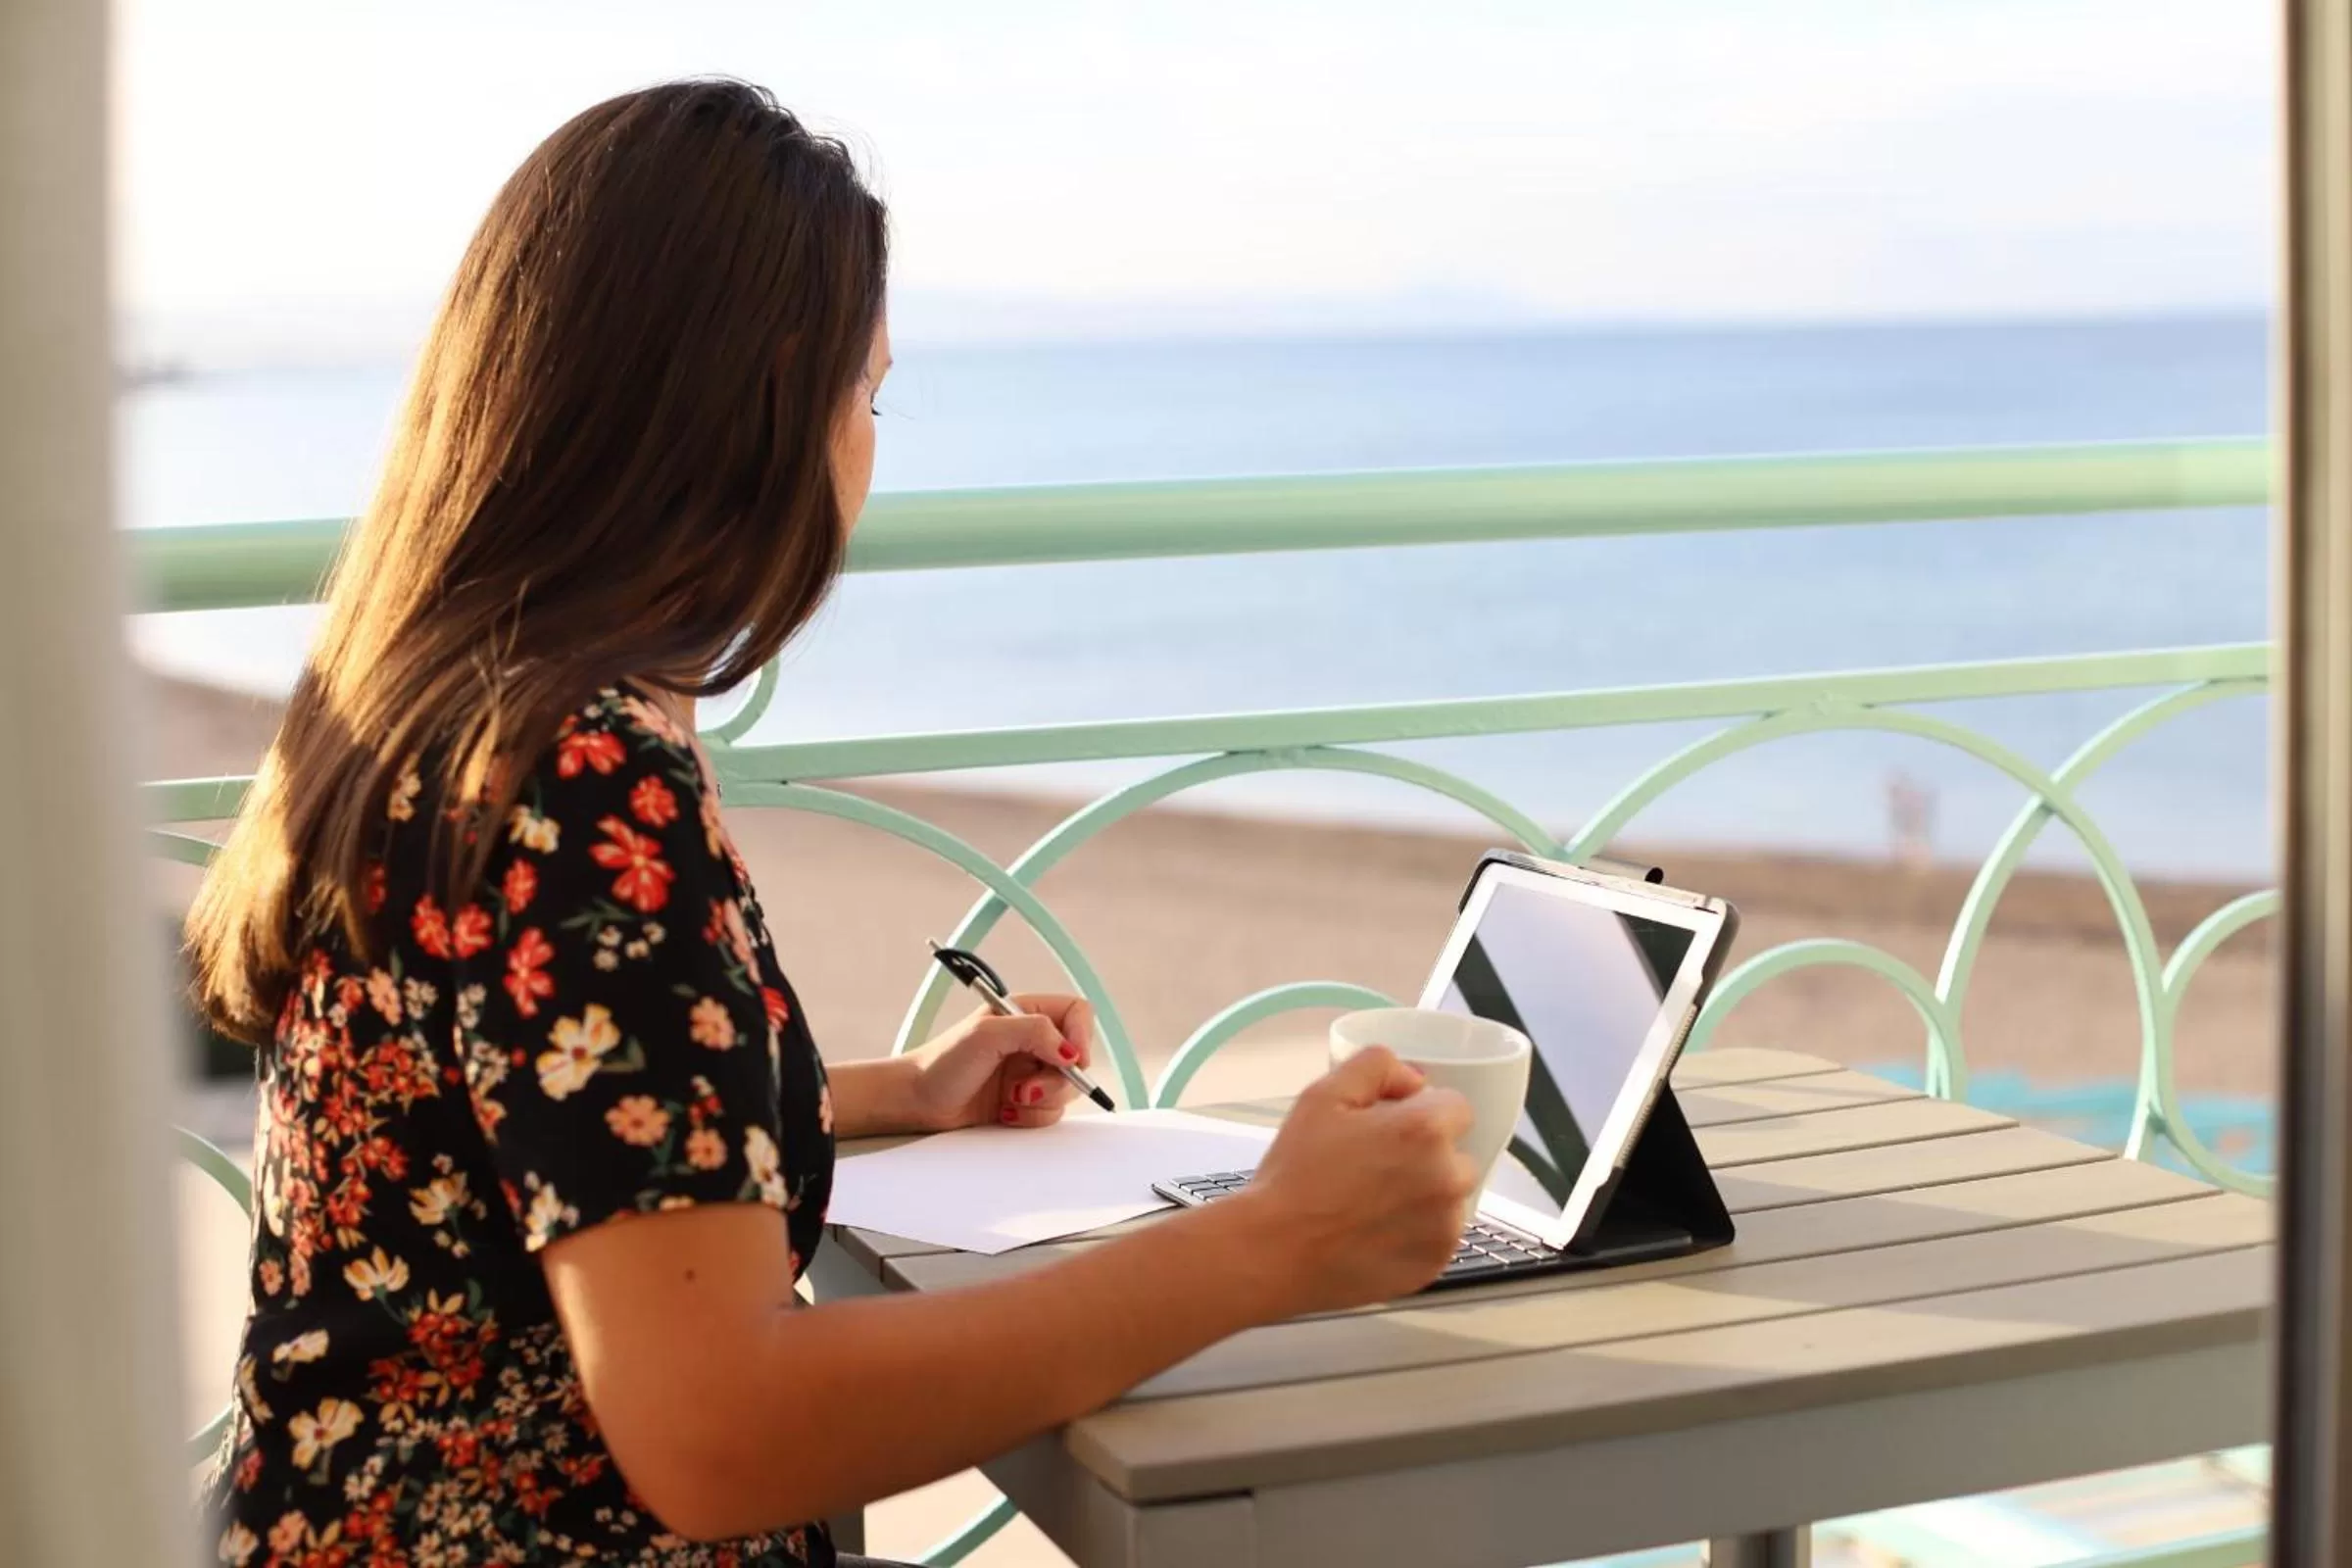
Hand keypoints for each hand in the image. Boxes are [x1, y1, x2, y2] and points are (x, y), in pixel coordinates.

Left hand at [902, 995, 1097, 1132]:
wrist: (918, 1101)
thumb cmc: (942, 1062)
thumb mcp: (987, 1034)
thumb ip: (1034, 1031)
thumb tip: (1071, 1052)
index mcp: (1026, 1012)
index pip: (1077, 1013)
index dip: (1082, 1036)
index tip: (1071, 1060)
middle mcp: (1033, 1041)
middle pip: (1078, 1058)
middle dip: (1056, 1080)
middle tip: (1025, 1089)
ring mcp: (1030, 1072)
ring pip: (1067, 1089)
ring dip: (1040, 1100)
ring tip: (1009, 1098)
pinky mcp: (1025, 1100)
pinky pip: (1050, 1112)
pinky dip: (1030, 1117)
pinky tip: (1004, 1112)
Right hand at [1237, 1047, 1478, 1313]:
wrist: (1276, 1253)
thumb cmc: (1296, 1174)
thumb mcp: (1322, 1096)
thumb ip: (1376, 1067)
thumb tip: (1414, 1080)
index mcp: (1425, 1130)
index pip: (1456, 1107)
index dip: (1421, 1113)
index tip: (1389, 1129)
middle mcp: (1448, 1178)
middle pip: (1458, 1154)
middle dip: (1427, 1156)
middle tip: (1375, 1168)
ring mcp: (1446, 1227)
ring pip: (1450, 1199)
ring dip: (1425, 1196)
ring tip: (1371, 1205)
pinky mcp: (1436, 1263)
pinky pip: (1439, 1237)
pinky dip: (1417, 1233)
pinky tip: (1375, 1233)